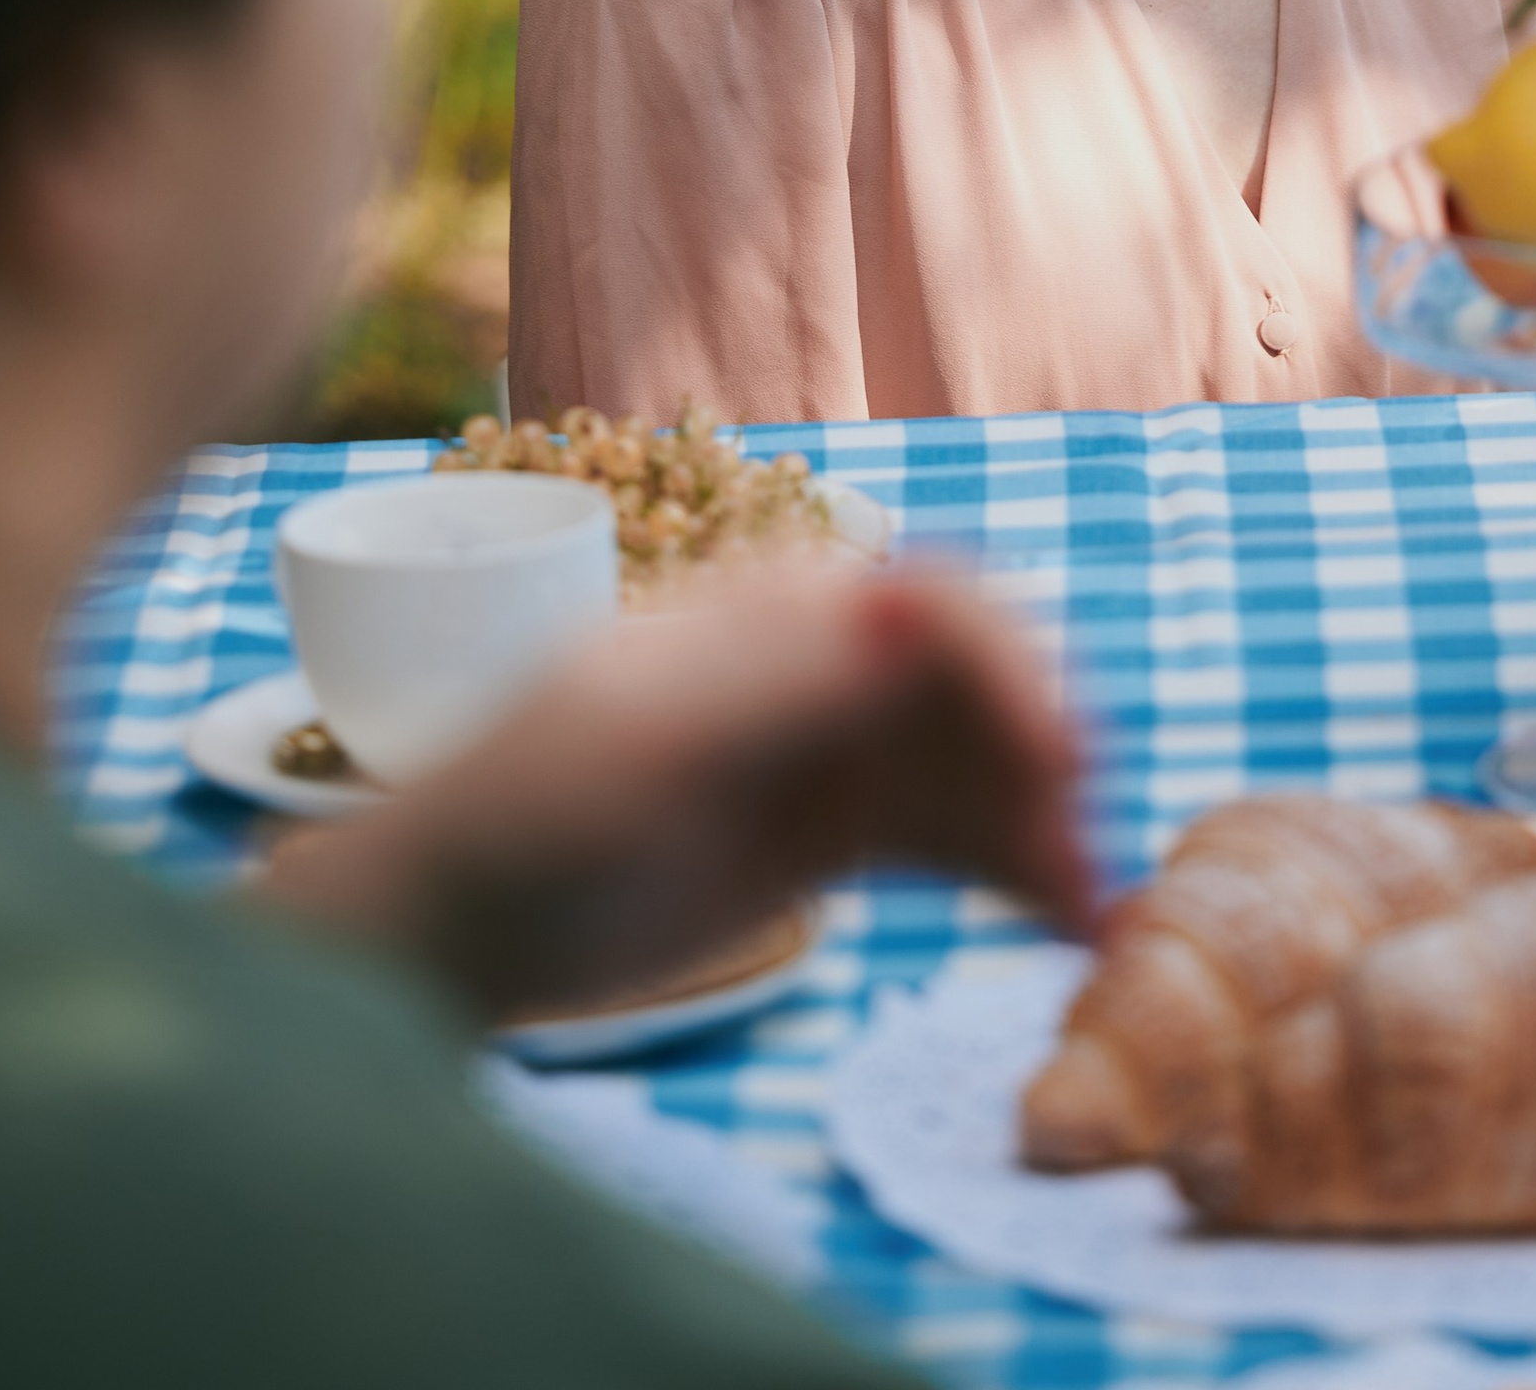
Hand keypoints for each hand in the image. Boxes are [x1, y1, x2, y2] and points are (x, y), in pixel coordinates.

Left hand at [261, 553, 1090, 1024]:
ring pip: (974, 768)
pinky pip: (947, 838)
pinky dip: (1006, 870)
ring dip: (1040, 824)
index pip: (932, 603)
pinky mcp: (832, 833)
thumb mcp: (648, 750)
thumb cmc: (524, 822)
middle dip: (1041, 757)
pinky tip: (1056, 922)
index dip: (1010, 665)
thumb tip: (916, 602)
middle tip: (1087, 856)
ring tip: (1089, 917)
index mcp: (778, 610)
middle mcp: (822, 664)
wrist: (446, 934)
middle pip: (973, 686)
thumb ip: (785, 680)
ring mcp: (831, 749)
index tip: (1059, 760)